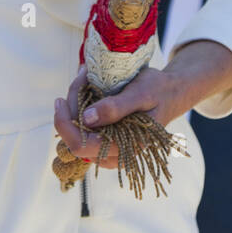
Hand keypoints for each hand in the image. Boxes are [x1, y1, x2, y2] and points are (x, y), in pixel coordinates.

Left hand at [54, 63, 183, 170]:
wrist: (172, 93)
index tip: (59, 99)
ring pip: (78, 133)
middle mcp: (116, 154)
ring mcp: (111, 150)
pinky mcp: (108, 141)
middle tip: (80, 78)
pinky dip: (82, 108)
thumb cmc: (159, 91)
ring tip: (85, 78)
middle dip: (70, 108)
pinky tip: (88, 90)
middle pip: (75, 137)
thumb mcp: (140, 93)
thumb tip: (86, 118)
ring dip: (75, 106)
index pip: (80, 146)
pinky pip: (85, 129)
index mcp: (126, 147)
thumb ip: (115, 108)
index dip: (64, 124)